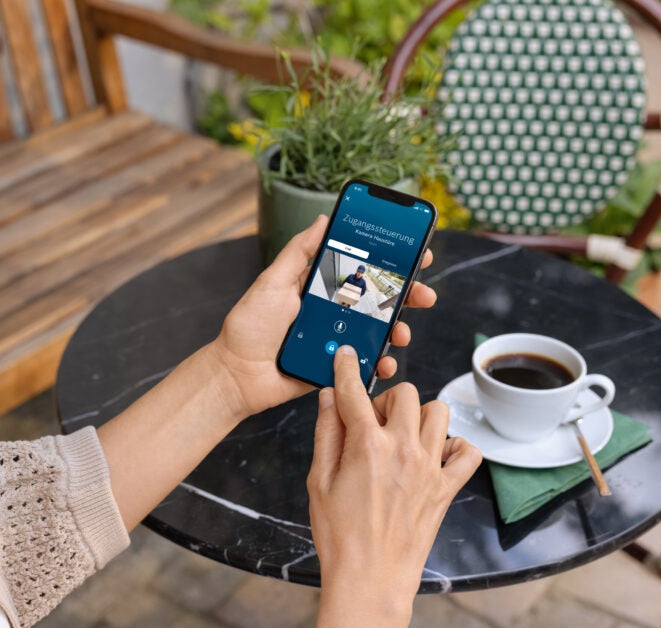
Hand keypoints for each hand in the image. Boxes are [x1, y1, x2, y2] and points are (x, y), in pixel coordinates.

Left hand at [209, 215, 436, 418]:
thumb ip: (299, 252)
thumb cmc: (249, 326)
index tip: (416, 252)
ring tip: (402, 333)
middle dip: (407, 296)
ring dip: (399, 331)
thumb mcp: (272, 281)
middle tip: (424, 294)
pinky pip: (364, 364)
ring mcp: (336, 339)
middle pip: (379, 299)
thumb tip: (324, 219)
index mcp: (320, 286)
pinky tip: (384, 363)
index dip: (390, 261)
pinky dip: (380, 364)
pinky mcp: (335, 366)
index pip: (361, 268)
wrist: (236, 375)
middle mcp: (333, 311)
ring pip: (378, 332)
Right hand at [307, 346, 481, 602]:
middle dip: (387, 398)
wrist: (370, 580)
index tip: (347, 357)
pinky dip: (456, 446)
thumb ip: (326, 434)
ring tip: (403, 435)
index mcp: (367, 445)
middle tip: (373, 420)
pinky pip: (468, 452)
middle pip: (406, 393)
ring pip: (439, 412)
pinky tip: (435, 455)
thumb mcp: (318, 481)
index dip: (347, 368)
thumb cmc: (339, 536)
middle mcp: (404, 449)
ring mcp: (430, 468)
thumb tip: (328, 398)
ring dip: (420, 416)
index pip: (354, 391)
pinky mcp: (446, 488)